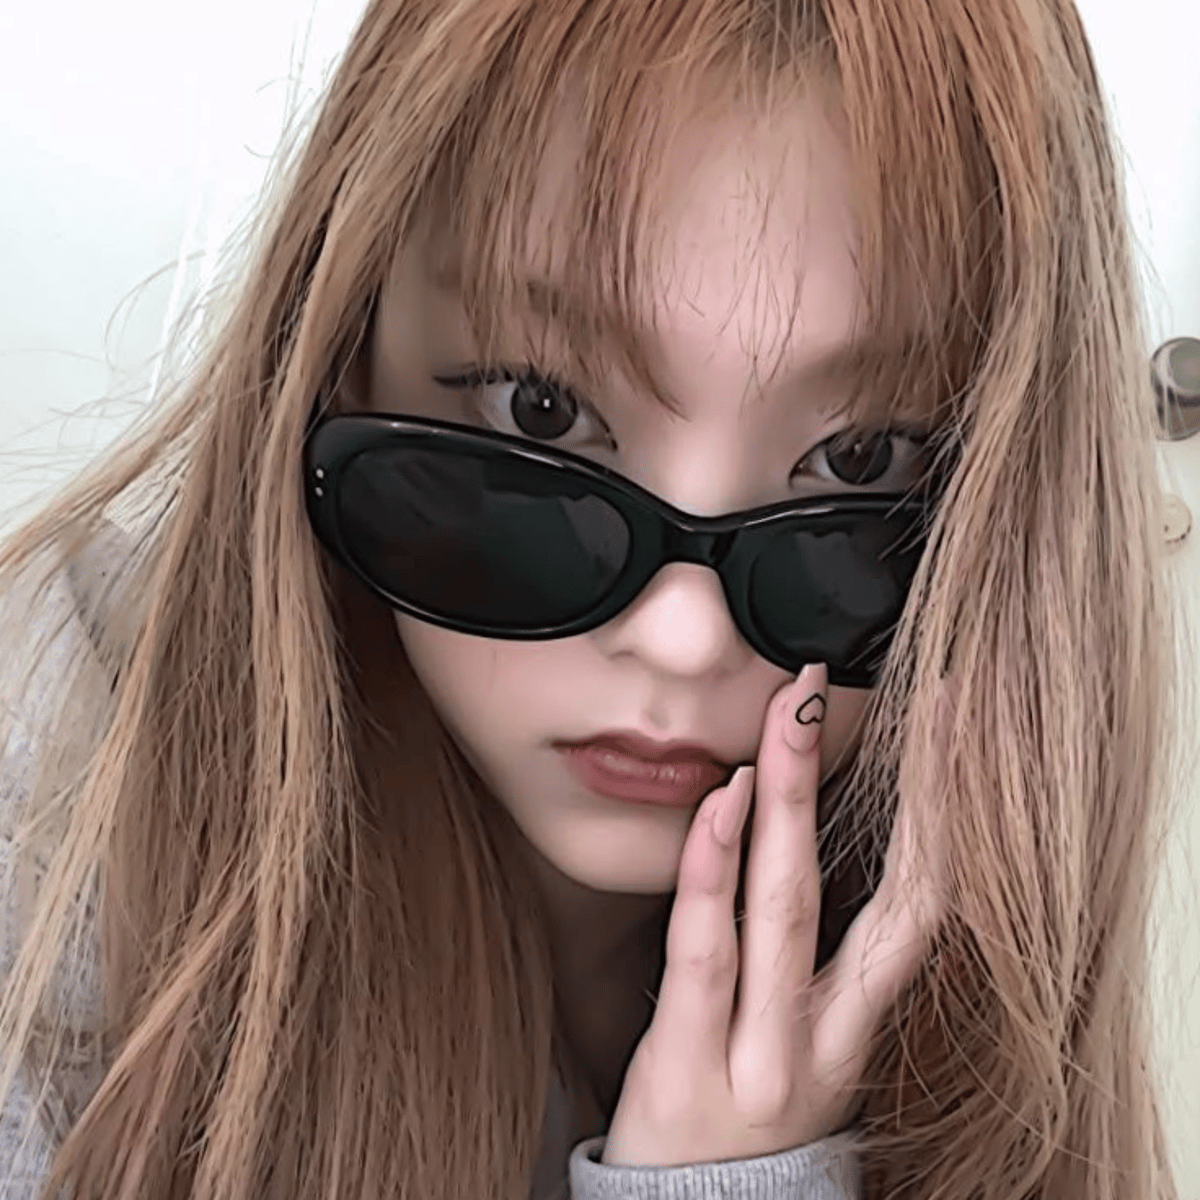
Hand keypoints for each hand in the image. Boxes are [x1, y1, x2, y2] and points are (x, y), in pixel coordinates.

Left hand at [601, 662, 948, 1166]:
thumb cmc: (749, 1110)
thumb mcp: (810, 1045)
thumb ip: (823, 962)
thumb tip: (805, 842)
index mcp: (859, 1025)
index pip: (919, 905)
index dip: (942, 815)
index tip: (945, 728)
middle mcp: (825, 1039)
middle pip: (872, 895)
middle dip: (884, 788)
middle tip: (868, 698)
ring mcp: (761, 1052)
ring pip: (786, 909)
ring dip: (791, 802)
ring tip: (788, 717)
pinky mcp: (687, 1061)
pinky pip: (706, 948)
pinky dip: (714, 867)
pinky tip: (722, 800)